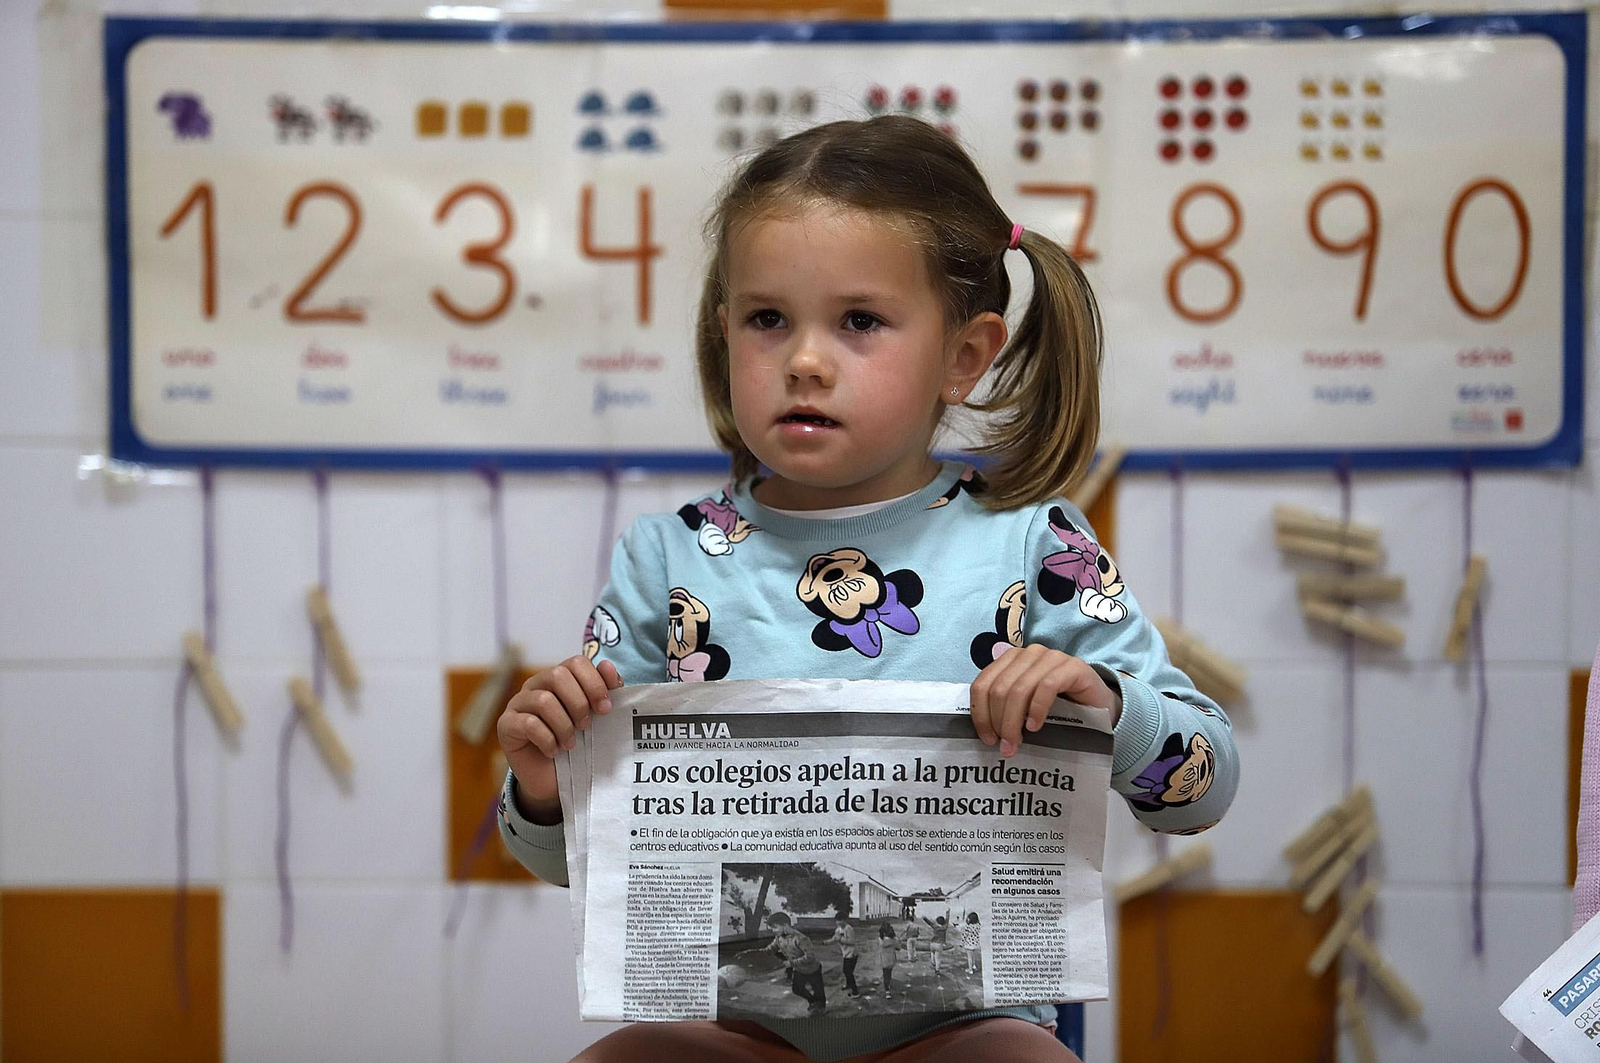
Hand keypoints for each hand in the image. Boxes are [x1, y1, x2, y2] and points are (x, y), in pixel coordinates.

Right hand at [498, 655, 622, 817]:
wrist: (552, 779)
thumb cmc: (576, 744)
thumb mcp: (595, 718)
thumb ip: (603, 691)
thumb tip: (607, 666)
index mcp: (558, 678)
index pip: (576, 662)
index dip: (594, 682)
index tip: (606, 708)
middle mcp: (536, 685)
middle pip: (558, 675)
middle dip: (579, 703)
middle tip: (586, 726)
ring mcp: (518, 703)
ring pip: (543, 700)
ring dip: (564, 726)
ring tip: (570, 743)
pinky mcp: (506, 724)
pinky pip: (528, 724)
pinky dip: (547, 740)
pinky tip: (553, 751)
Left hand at [970, 645, 1119, 756]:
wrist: (1099, 706)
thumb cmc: (1059, 708)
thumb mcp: (1025, 707)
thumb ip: (1004, 709)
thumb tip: (985, 733)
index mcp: (1010, 660)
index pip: (982, 684)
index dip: (980, 714)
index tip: (987, 739)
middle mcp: (1028, 654)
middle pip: (999, 689)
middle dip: (999, 722)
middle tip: (1005, 747)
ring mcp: (1051, 657)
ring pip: (1019, 689)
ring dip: (1014, 721)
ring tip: (1017, 743)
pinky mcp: (1072, 666)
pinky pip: (1047, 687)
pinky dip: (1037, 709)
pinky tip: (1035, 727)